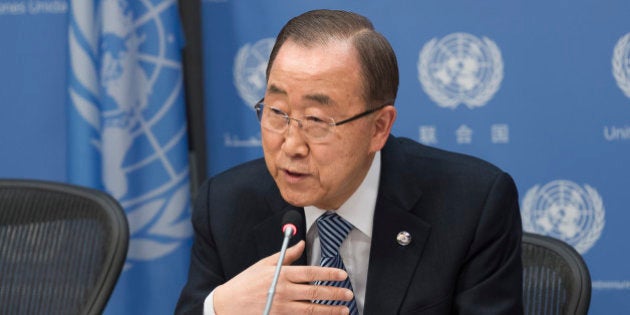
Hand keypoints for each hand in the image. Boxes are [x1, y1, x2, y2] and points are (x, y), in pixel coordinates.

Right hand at [213, 240, 352, 313]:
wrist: (226, 305)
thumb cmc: (245, 283)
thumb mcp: (263, 264)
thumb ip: (286, 256)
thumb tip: (300, 243)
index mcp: (281, 274)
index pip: (310, 273)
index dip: (328, 274)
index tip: (342, 276)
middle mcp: (283, 291)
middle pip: (314, 292)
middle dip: (334, 293)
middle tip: (348, 294)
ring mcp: (281, 308)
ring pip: (311, 309)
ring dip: (329, 310)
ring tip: (343, 310)